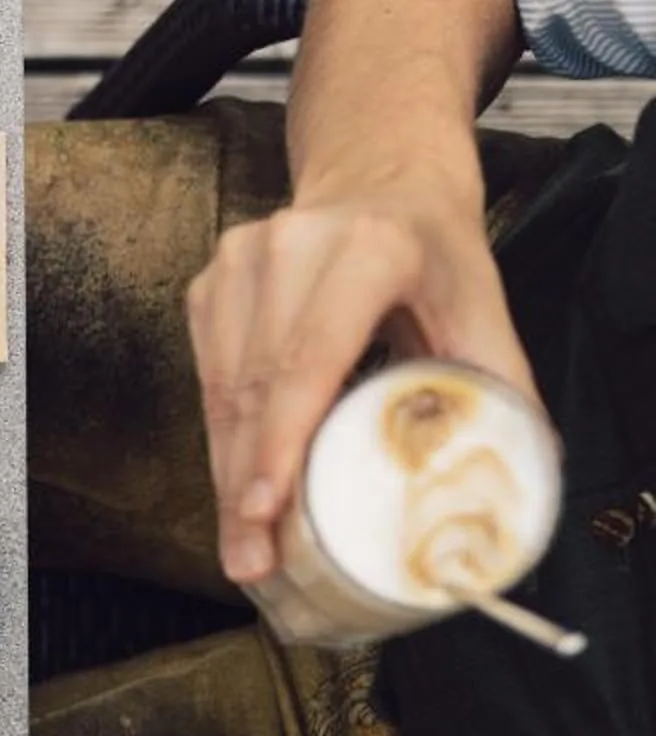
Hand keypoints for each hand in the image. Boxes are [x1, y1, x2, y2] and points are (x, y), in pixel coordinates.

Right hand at [185, 181, 533, 584]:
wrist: (378, 174)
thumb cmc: (430, 247)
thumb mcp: (479, 300)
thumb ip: (500, 380)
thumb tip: (530, 468)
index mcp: (363, 250)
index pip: (307, 359)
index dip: (281, 440)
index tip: (265, 509)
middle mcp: (286, 251)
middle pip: (252, 389)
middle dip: (246, 485)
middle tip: (251, 560)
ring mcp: (235, 265)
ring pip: (219, 391)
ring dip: (228, 472)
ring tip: (242, 542)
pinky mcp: (208, 286)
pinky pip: (206, 378)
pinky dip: (222, 438)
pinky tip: (237, 485)